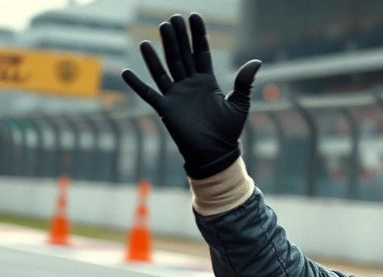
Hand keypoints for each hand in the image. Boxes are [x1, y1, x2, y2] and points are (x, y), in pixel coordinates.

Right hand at [121, 14, 260, 178]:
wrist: (215, 154)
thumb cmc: (228, 132)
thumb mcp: (240, 104)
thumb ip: (244, 82)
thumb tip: (256, 61)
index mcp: (207, 82)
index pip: (200, 52)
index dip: (197, 35)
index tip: (194, 16)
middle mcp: (189, 85)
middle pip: (181, 55)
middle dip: (177, 37)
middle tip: (172, 18)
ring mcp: (176, 96)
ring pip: (165, 68)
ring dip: (158, 52)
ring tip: (153, 34)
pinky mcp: (166, 109)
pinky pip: (148, 94)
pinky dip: (136, 84)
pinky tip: (126, 72)